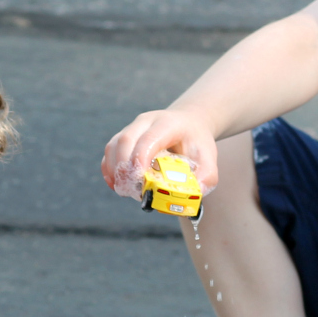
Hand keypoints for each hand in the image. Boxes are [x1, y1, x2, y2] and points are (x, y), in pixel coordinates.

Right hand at [101, 107, 219, 193]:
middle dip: (124, 167)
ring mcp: (133, 128)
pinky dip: (109, 169)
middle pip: (126, 140)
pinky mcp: (124, 137)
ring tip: (124, 190)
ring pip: (114, 145)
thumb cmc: (196, 143)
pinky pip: (109, 151)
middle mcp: (146, 122)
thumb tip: (196, 195)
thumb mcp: (209, 157)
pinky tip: (116, 185)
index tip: (139, 179)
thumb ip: (207, 177)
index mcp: (168, 124)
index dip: (140, 157)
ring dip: (114, 170)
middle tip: (130, 190)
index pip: (149, 138)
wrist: (188, 125)